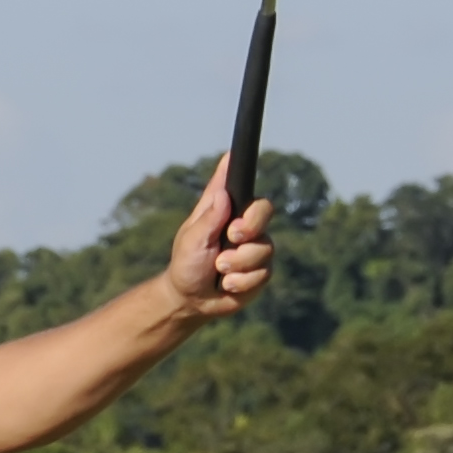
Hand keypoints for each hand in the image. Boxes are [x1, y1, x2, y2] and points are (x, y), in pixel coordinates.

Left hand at [165, 155, 274, 320]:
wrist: (193, 300)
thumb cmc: (186, 264)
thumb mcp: (192, 240)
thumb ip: (209, 219)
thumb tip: (223, 193)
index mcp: (224, 209)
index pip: (237, 181)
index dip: (240, 166)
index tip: (235, 152)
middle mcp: (244, 222)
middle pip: (265, 209)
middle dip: (251, 225)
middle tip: (233, 236)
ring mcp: (255, 246)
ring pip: (265, 248)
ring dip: (239, 264)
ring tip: (220, 271)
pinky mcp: (261, 269)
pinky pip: (263, 273)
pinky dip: (242, 282)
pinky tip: (227, 286)